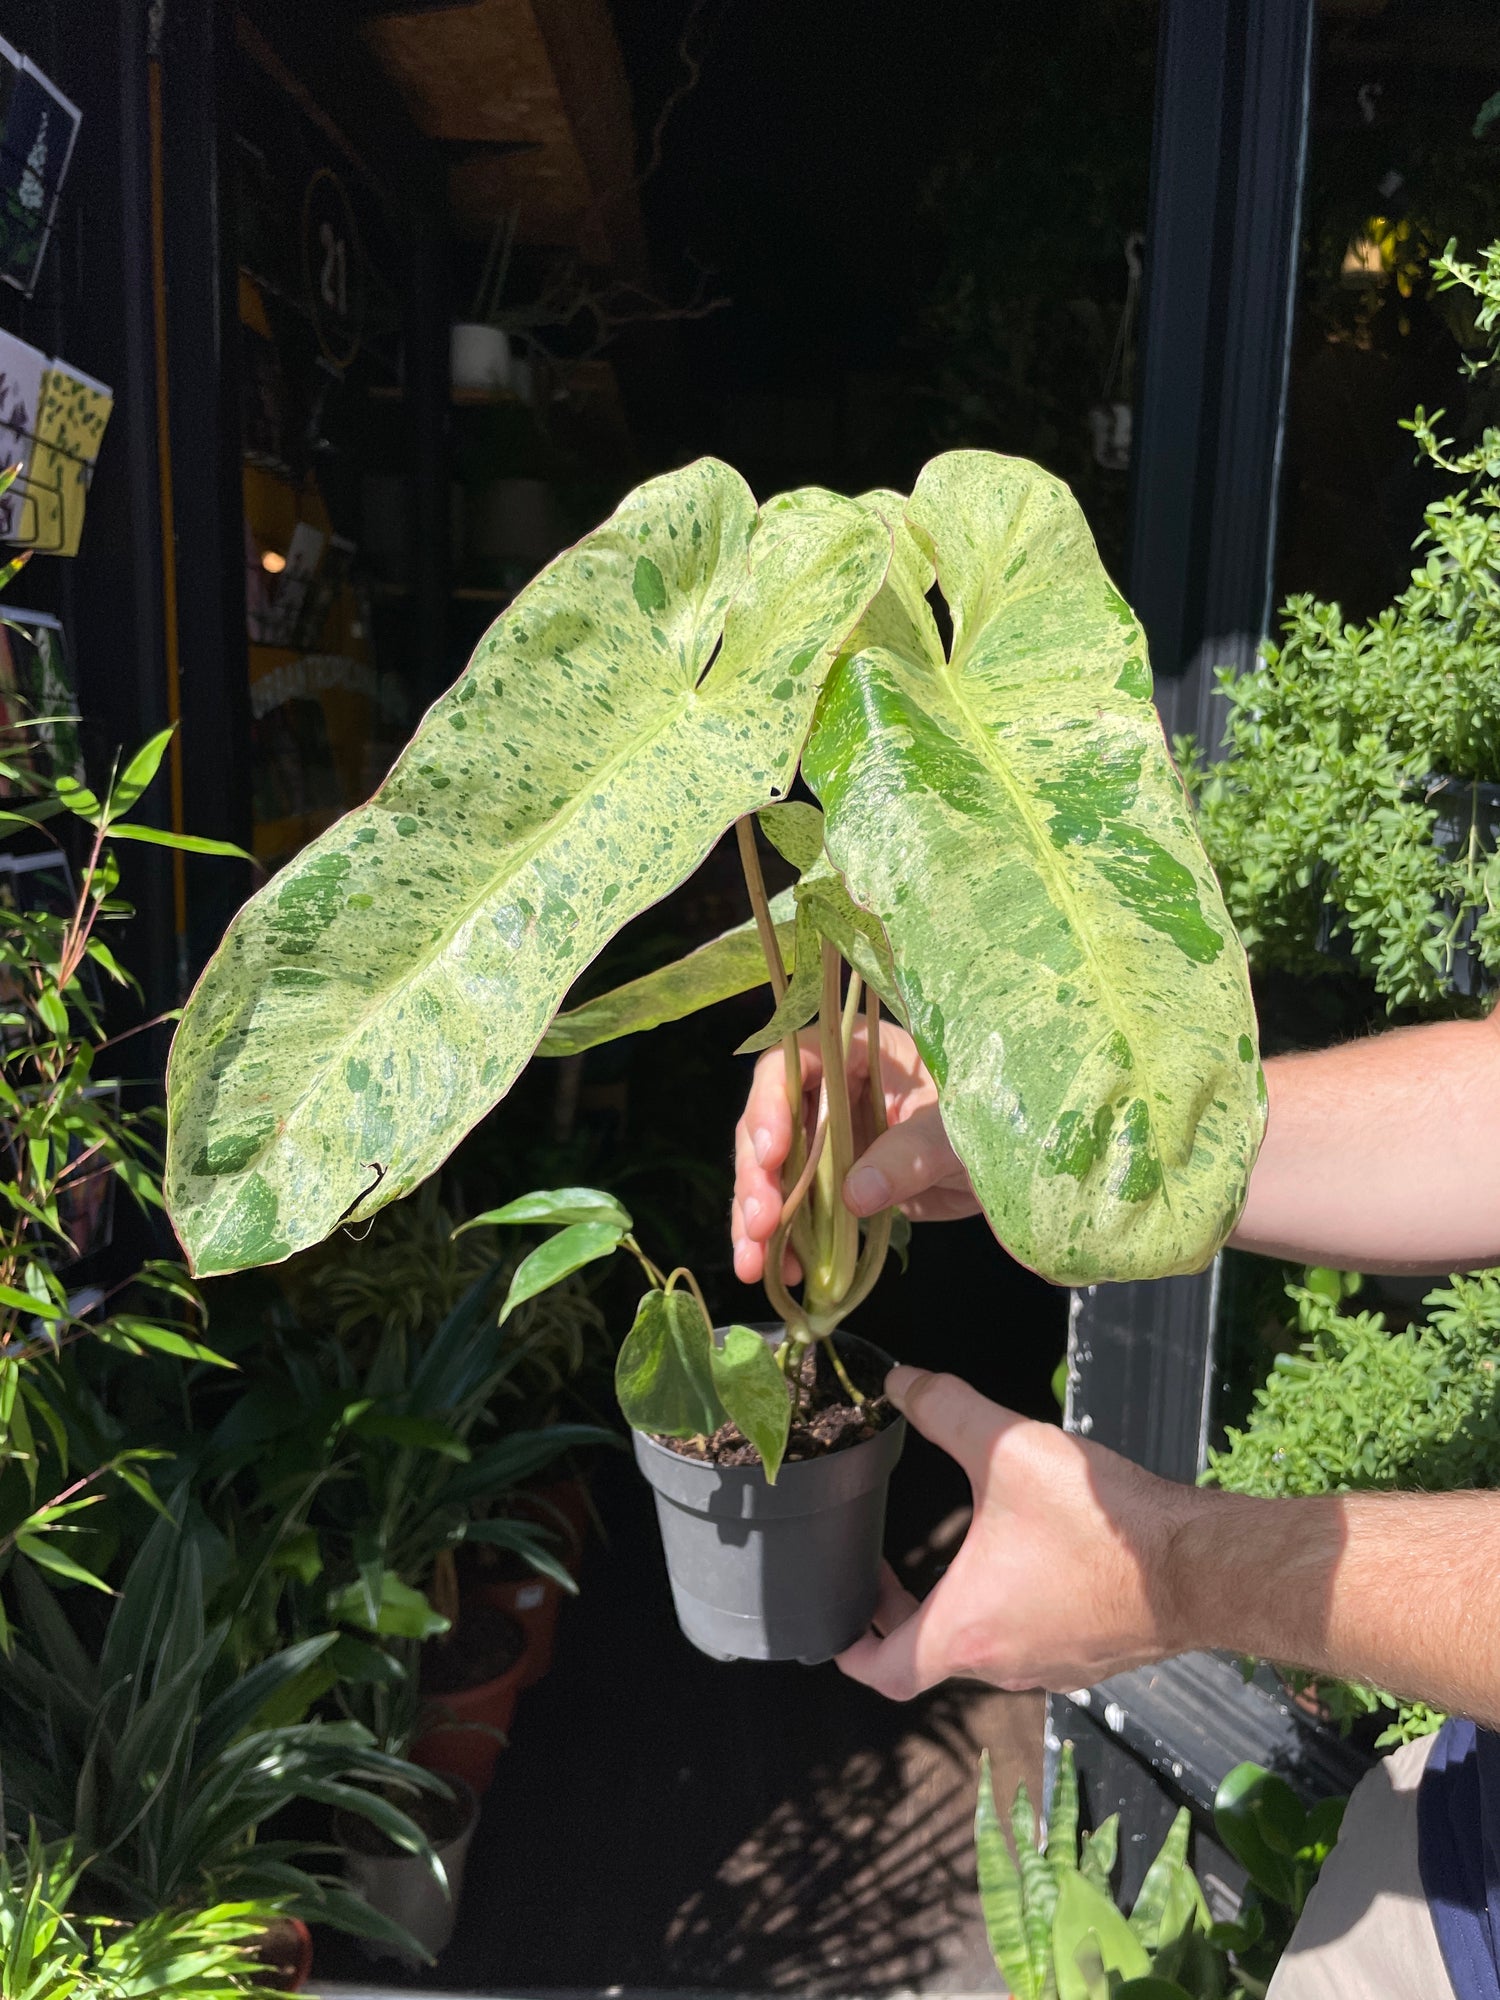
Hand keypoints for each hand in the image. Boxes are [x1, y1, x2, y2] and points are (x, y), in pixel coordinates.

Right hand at [731, 1020, 978, 1284]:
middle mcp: (836, 1091)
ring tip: (754, 1263)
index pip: (796, 1063)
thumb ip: (909, 1155)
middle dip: (759, 1176)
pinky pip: (799, 1210)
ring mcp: (834, 1140)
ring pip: (774, 1173)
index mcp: (863, 1052)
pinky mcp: (839, 1186)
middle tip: (762, 1225)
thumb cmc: (1000, 1123)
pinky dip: (786, 1242)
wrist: (1026, 1170)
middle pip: (771, 1122)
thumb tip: (854, 1195)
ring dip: (758, 1218)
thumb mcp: (959, 1133)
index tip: (772, 1154)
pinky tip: (784, 1272)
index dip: (771, 1103)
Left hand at [836, 1368, 1192, 1697]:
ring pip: (986, 1650)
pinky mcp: (1094, 1655)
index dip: (851, 1646)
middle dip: (904, 1616)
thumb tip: (900, 1381)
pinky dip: (1015, 1612)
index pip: (884, 1670)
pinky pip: (1036, 1642)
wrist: (1198, 1566)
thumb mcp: (1007, 1447)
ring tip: (959, 1558)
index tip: (839, 1620)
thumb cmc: (1099, 1521)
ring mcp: (1053, 1666)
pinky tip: (1031, 1562)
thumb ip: (944, 1408)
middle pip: (930, 1657)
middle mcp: (1002, 1664)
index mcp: (964, 1630)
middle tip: (890, 1573)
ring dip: (962, 1612)